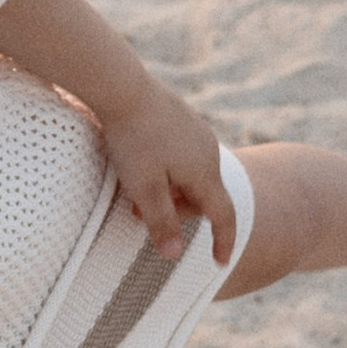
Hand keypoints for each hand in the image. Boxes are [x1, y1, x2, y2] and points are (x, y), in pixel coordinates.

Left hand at [101, 76, 236, 265]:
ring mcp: (197, 132)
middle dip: (176, 211)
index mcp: (205, 172)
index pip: (223, 215)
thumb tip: (175, 255)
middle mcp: (208, 151)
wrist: (123, 86)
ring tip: (133, 189)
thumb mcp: (143, 188)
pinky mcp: (182, 118)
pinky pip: (181, 154)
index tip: (219, 261)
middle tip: (136, 213)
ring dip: (167, 190)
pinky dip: (165, 170)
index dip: (223, 241)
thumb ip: (161, 223)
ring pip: (189, 174)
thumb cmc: (133, 139)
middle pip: (202, 196)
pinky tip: (139, 162)